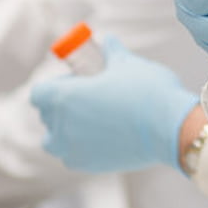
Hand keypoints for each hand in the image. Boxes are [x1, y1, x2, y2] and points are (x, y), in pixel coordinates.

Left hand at [30, 38, 196, 172]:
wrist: (169, 128)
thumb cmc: (146, 91)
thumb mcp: (127, 63)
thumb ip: (111, 52)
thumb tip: (108, 41)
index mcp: (63, 97)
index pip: (39, 93)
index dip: (55, 85)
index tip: (76, 81)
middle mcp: (60, 126)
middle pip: (47, 116)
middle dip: (62, 106)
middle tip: (89, 97)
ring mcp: (72, 149)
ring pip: (55, 141)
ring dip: (66, 131)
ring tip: (94, 121)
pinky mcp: (88, 166)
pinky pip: (73, 156)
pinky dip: (82, 147)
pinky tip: (106, 137)